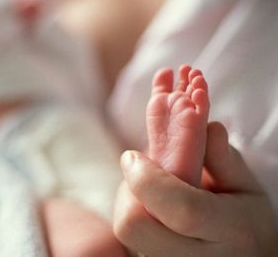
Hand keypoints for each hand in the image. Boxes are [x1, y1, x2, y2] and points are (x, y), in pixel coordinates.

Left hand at [113, 122, 277, 256]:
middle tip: (142, 170)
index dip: (148, 178)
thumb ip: (223, 157)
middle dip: (131, 190)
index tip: (132, 155)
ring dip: (129, 199)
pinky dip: (131, 211)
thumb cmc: (243, 218)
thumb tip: (206, 126)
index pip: (182, 209)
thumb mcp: (245, 185)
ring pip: (126, 229)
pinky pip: (127, 238)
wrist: (241, 256)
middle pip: (135, 226)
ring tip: (153, 188)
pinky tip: (150, 204)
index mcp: (231, 231)